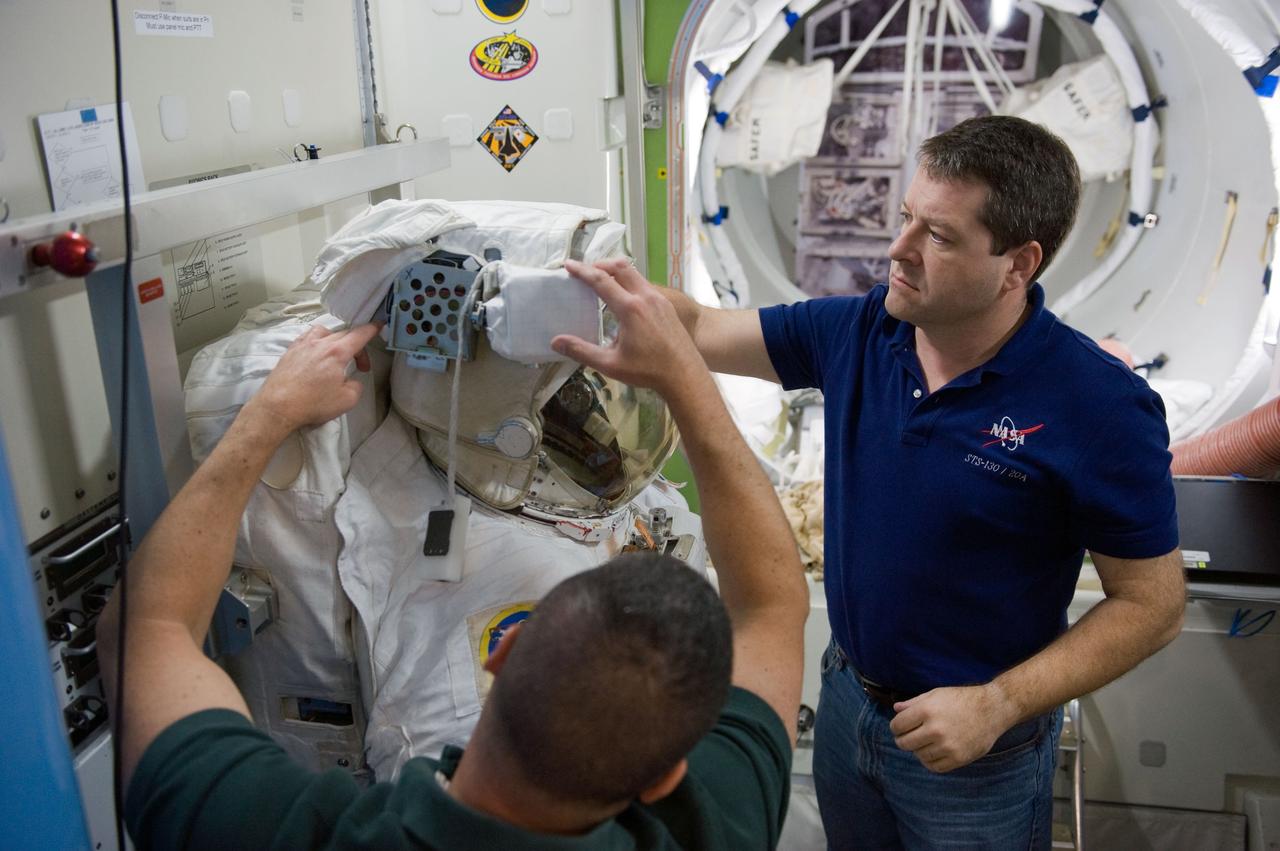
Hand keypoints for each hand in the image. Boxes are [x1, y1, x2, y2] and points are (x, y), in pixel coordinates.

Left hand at [248, 322, 381, 432]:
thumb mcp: (347, 400)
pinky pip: (307, 337)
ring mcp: (302, 345)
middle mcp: (320, 343)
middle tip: (360, 366)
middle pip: (344, 334)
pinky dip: (317, 341)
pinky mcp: (290, 351)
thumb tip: (352, 381)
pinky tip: (316, 353)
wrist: (278, 406)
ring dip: (335, 339)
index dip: (372, 329)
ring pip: (324, 332)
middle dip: (357, 347)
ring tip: (336, 354)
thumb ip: (356, 386)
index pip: (360, 334)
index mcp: (337, 352)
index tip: (379, 325)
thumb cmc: (313, 403)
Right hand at [553, 258, 707, 395]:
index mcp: (630, 308)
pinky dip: (630, 282)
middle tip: (585, 271)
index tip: (568, 265)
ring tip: (602, 282)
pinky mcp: (667, 305)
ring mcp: (659, 299)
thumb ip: (581, 351)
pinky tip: (624, 300)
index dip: (582, 270)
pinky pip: (644, 284)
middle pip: (620, 266)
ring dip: (616, 272)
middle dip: (600, 264)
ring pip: (635, 273)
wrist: (685, 374)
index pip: (601, 280)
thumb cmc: (648, 371)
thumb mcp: (611, 364)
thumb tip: (556, 342)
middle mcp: (646, 297)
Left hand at [888, 684, 1016, 772]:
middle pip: (905, 743)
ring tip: (925, 741)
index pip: (897, 726)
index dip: (896, 727)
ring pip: (918, 755)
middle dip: (903, 739)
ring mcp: (947, 746)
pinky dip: (929, 761)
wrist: (993, 709)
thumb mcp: (936, 694)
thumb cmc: (962, 699)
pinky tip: (933, 751)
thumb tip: (895, 709)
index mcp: (927, 710)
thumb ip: (914, 703)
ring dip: (918, 750)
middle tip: (908, 736)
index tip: (899, 727)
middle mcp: (935, 729)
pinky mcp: (958, 758)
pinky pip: (934, 766)